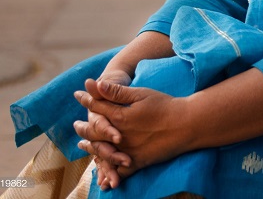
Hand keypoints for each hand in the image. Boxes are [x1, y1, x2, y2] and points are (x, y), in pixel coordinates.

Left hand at [74, 80, 189, 182]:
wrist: (187, 124)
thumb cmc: (166, 106)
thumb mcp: (141, 94)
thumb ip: (117, 92)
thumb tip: (95, 84)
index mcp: (120, 116)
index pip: (98, 107)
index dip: (87, 99)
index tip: (78, 94)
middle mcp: (120, 135)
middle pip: (95, 131)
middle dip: (84, 127)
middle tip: (76, 125)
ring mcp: (127, 151)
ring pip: (103, 151)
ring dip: (91, 148)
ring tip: (83, 145)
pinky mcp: (138, 162)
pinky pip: (119, 171)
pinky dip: (110, 174)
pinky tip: (103, 178)